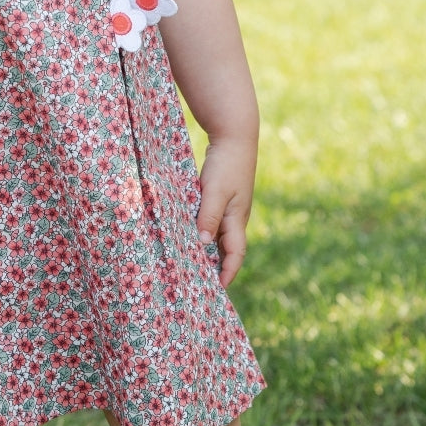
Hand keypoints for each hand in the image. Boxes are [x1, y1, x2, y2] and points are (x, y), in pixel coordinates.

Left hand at [196, 136, 256, 288]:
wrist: (234, 137)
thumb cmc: (227, 164)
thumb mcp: (216, 191)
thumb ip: (209, 216)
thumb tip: (204, 243)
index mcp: (237, 219)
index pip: (235, 254)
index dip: (228, 272)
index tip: (217, 288)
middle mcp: (234, 218)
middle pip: (226, 250)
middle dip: (216, 267)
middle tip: (200, 284)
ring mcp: (229, 209)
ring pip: (218, 237)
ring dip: (208, 252)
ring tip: (191, 265)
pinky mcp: (220, 199)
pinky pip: (212, 223)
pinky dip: (203, 234)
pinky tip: (188, 236)